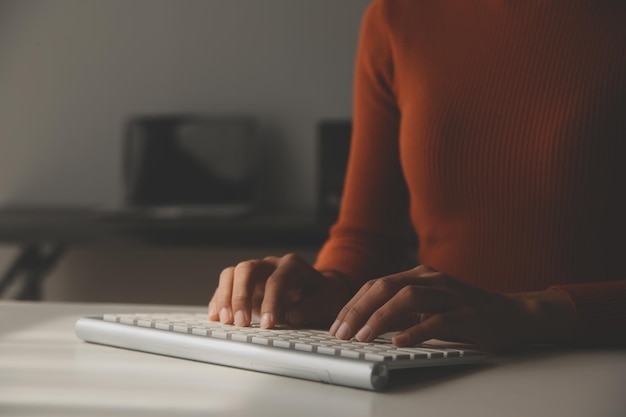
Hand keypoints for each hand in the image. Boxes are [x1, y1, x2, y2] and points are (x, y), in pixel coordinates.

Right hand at [208, 253, 352, 328]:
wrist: (320, 290)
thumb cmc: (323, 295)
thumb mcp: (326, 302)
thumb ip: (310, 307)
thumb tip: (290, 315)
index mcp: (292, 265)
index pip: (276, 280)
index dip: (270, 302)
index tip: (267, 324)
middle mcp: (271, 265)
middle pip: (247, 269)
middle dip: (241, 296)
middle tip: (241, 322)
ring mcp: (256, 273)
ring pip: (232, 274)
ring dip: (225, 297)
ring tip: (225, 320)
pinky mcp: (245, 286)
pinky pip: (226, 286)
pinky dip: (219, 300)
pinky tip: (216, 316)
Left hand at [330, 265, 577, 351]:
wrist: (510, 315)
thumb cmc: (463, 313)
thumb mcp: (427, 308)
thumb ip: (400, 310)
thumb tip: (365, 326)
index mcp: (418, 275)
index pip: (376, 284)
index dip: (353, 304)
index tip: (337, 325)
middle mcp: (431, 279)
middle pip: (386, 286)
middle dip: (358, 309)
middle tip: (341, 333)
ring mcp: (449, 294)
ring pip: (407, 298)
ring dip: (381, 318)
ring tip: (363, 337)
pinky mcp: (466, 313)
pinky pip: (437, 319)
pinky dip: (415, 330)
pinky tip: (399, 342)